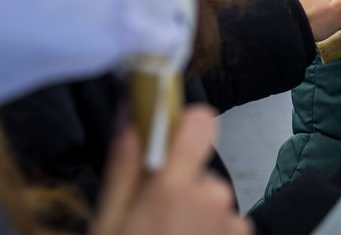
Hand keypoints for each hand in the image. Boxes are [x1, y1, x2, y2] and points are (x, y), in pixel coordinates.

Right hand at [91, 106, 247, 234]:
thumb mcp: (108, 221)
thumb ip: (123, 168)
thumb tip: (128, 116)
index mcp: (175, 188)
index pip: (200, 122)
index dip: (183, 124)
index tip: (163, 136)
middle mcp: (213, 196)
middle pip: (196, 169)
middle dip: (175, 187)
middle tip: (148, 219)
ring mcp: (232, 219)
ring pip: (206, 197)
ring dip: (190, 212)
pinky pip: (222, 219)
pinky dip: (206, 229)